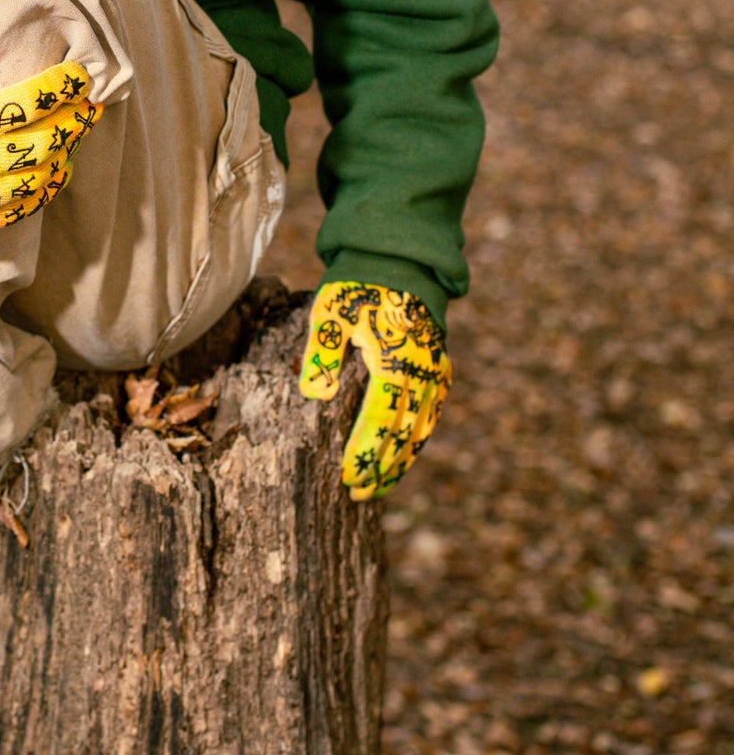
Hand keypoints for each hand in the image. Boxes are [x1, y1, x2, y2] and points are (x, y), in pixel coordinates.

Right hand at [0, 0, 101, 241]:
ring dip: (64, 156)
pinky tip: (55, 174)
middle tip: (92, 103)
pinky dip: (42, 192)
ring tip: (80, 132)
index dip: (56, 90)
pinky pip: (17, 211)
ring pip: (35, 180)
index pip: (21, 107)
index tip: (81, 75)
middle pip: (41, 145)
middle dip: (73, 123)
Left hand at [298, 281, 450, 501]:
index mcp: (393, 360)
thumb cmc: (357, 286)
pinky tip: (405, 455)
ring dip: (402, 460)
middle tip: (360, 496)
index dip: (366, 454)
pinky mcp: (439, 367)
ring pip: (422, 428)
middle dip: (382, 468)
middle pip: (404, 433)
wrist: (399, 259)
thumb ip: (321, 352)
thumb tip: (314, 395)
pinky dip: (419, 438)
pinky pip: (433, 413)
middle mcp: (421, 371)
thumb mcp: (329, 311)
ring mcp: (434, 370)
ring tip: (380, 487)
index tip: (349, 479)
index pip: (380, 420)